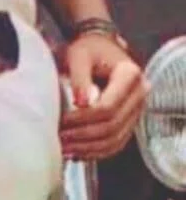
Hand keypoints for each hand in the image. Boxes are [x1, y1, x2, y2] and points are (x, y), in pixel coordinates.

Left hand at [58, 33, 148, 159]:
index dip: (84, 118)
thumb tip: (81, 103)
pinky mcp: (130, 120)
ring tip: (66, 149)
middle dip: (84, 136)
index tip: (63, 121)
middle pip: (112, 125)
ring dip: (89, 148)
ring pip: (115, 139)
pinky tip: (78, 152)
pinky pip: (116, 142)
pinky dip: (97, 151)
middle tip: (61, 138)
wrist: (99, 47)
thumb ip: (80, 78)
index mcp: (130, 75)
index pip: (108, 107)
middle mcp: (139, 94)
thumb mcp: (79, 55)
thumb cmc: (88, 48)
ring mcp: (137, 110)